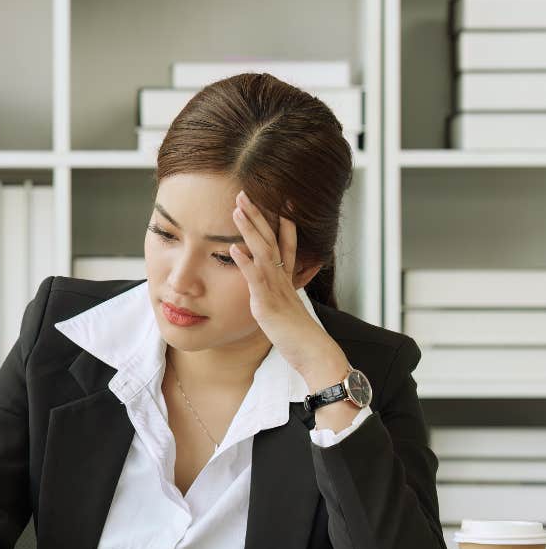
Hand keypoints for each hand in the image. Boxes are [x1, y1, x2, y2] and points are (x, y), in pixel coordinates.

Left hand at [229, 189, 344, 375]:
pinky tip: (233, 247)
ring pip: (264, 251)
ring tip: (238, 208)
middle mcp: (283, 279)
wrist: (315, 355)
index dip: (282, 222)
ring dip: (250, 229)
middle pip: (271, 240)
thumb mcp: (288, 314)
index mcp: (287, 280)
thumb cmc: (300, 338)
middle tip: (244, 194)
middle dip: (257, 216)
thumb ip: (280, 300)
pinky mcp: (268, 303)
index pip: (285, 244)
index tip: (278, 202)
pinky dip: (245, 261)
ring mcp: (277, 289)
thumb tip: (272, 296)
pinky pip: (256, 278)